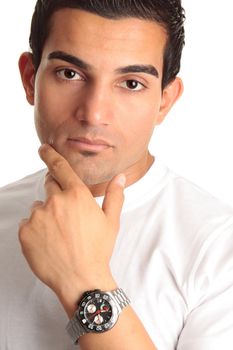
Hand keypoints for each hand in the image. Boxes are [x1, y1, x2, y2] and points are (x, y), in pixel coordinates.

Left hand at [18, 144, 125, 315]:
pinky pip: (27, 223)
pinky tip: (48, 242)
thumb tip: (121, 177)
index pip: (60, 167)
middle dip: (55, 191)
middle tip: (65, 211)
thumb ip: (114, 195)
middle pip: (49, 184)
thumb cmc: (98, 249)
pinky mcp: (25, 232)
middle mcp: (55, 201)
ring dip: (46, 213)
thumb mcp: (111, 221)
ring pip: (38, 206)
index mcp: (77, 195)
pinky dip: (35, 228)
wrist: (80, 278)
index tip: (43, 148)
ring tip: (59, 233)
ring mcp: (38, 216)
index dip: (50, 155)